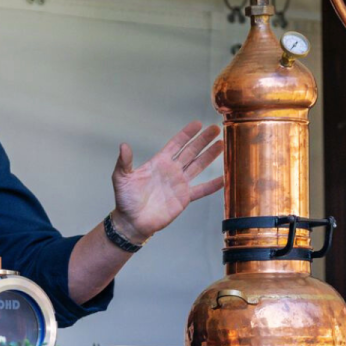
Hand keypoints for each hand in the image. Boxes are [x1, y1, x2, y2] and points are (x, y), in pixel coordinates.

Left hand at [111, 121, 222, 242]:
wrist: (132, 221)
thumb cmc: (125, 199)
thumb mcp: (121, 178)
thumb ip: (124, 162)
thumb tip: (123, 145)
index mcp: (159, 162)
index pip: (176, 144)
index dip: (187, 134)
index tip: (198, 124)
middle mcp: (172, 170)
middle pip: (191, 151)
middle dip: (203, 140)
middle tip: (215, 129)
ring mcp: (179, 184)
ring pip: (198, 166)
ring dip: (210, 156)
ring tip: (222, 145)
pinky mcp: (184, 198)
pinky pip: (201, 190)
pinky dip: (213, 185)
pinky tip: (224, 178)